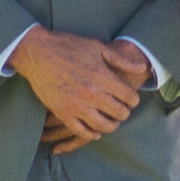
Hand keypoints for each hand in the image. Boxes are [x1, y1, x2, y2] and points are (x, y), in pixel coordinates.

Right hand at [18, 30, 149, 148]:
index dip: (133, 100)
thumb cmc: (68, 46)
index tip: (131, 99)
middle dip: (124, 113)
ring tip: (111, 121)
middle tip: (122, 110)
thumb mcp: (97, 47)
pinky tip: (95, 131)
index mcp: (102, 76)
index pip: (129, 97)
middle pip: (119, 113)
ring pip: (103, 126)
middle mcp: (92, 93)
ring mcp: (77, 105)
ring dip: (111, 125)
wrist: (37, 53)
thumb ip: (121, 60)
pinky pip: (81, 131)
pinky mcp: (62, 112)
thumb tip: (142, 68)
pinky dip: (91, 134)